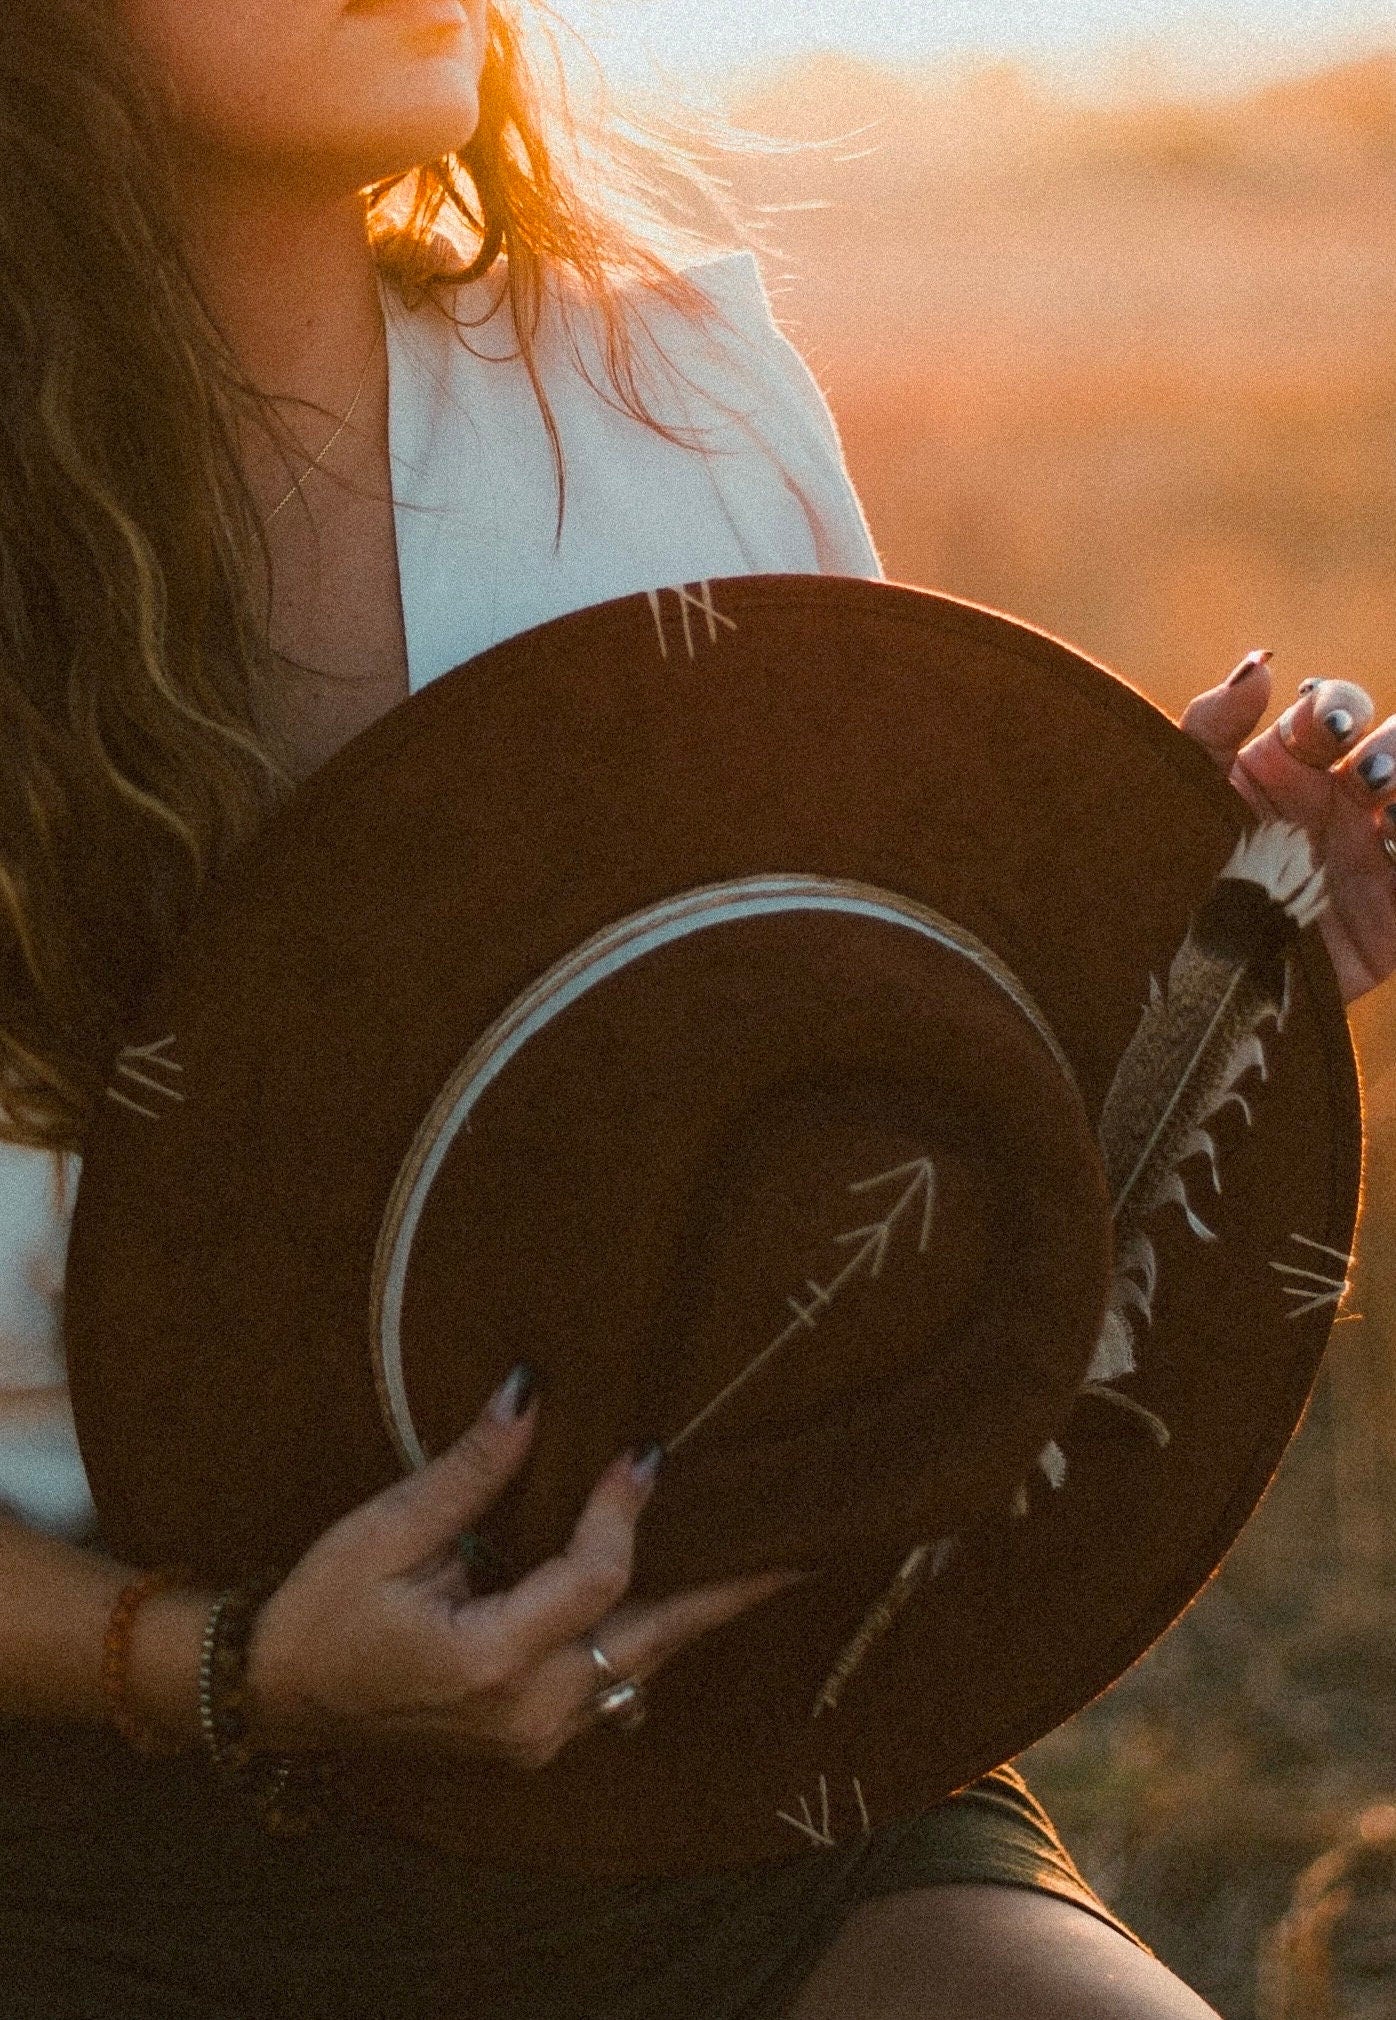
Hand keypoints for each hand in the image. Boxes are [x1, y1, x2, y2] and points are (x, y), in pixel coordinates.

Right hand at [245, 1366, 799, 1771]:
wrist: (279, 1701)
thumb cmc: (321, 1612)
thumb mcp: (385, 1534)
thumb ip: (469, 1471)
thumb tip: (530, 1390)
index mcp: (489, 1661)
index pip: (594, 1575)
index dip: (625, 1508)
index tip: (647, 1449)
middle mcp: (528, 1711)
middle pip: (654, 1638)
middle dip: (728, 1591)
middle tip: (803, 1548)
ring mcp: (534, 1736)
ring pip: (640, 1665)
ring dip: (694, 1612)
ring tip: (762, 1564)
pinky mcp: (530, 1738)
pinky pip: (613, 1684)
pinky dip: (649, 1636)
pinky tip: (680, 1596)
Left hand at [1180, 654, 1395, 1003]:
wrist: (1171, 977)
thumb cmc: (1166, 876)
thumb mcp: (1181, 794)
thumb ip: (1212, 725)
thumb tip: (1264, 664)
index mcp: (1284, 768)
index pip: (1333, 715)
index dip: (1337, 710)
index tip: (1324, 730)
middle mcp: (1331, 807)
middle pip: (1392, 751)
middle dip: (1394, 751)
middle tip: (1369, 777)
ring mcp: (1365, 860)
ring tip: (1389, 809)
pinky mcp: (1388, 919)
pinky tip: (1395, 839)